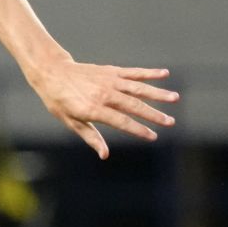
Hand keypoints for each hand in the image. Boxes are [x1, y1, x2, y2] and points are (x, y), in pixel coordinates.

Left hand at [30, 60, 179, 158]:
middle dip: (154, 114)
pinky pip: (133, 72)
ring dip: (157, 93)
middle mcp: (104, 94)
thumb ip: (90, 136)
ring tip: (175, 98)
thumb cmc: (60, 101)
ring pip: (138, 88)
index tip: (153, 136)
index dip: (138, 130)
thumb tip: (104, 154)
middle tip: (171, 122)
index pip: (121, 121)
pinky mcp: (111, 71)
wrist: (52, 72)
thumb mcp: (70, 122)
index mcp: (93, 109)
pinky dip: (149, 73)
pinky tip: (165, 74)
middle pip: (134, 106)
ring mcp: (109, 81)